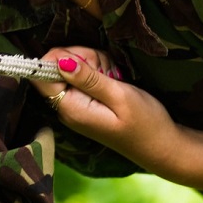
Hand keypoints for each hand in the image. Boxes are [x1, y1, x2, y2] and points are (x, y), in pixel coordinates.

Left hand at [32, 47, 175, 169]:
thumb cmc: (145, 123)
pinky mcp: (86, 101)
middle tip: (108, 70)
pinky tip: (114, 79)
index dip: (59, 57)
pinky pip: (83, 76)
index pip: (41, 75)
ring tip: (114, 76)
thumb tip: (58, 61)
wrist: (162, 145)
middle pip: (57, 66)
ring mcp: (75, 104)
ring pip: (72, 67)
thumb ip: (87, 78)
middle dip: (82, 58)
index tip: (86, 60)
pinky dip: (98, 71)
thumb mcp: (119, 96)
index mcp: (70, 108)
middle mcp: (66, 107)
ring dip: (94, 63)